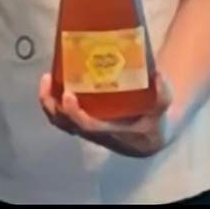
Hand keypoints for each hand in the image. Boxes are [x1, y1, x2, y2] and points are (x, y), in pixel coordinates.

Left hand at [38, 73, 175, 157]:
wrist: (149, 134)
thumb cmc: (155, 120)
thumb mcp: (162, 108)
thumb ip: (162, 94)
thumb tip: (157, 74)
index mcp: (110, 131)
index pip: (86, 126)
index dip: (75, 113)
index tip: (67, 95)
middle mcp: (92, 132)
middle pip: (64, 123)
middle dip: (52, 104)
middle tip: (49, 79)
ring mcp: (83, 126)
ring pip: (58, 119)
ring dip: (48, 100)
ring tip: (47, 77)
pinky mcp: (79, 118)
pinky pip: (59, 111)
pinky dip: (51, 97)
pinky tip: (52, 78)